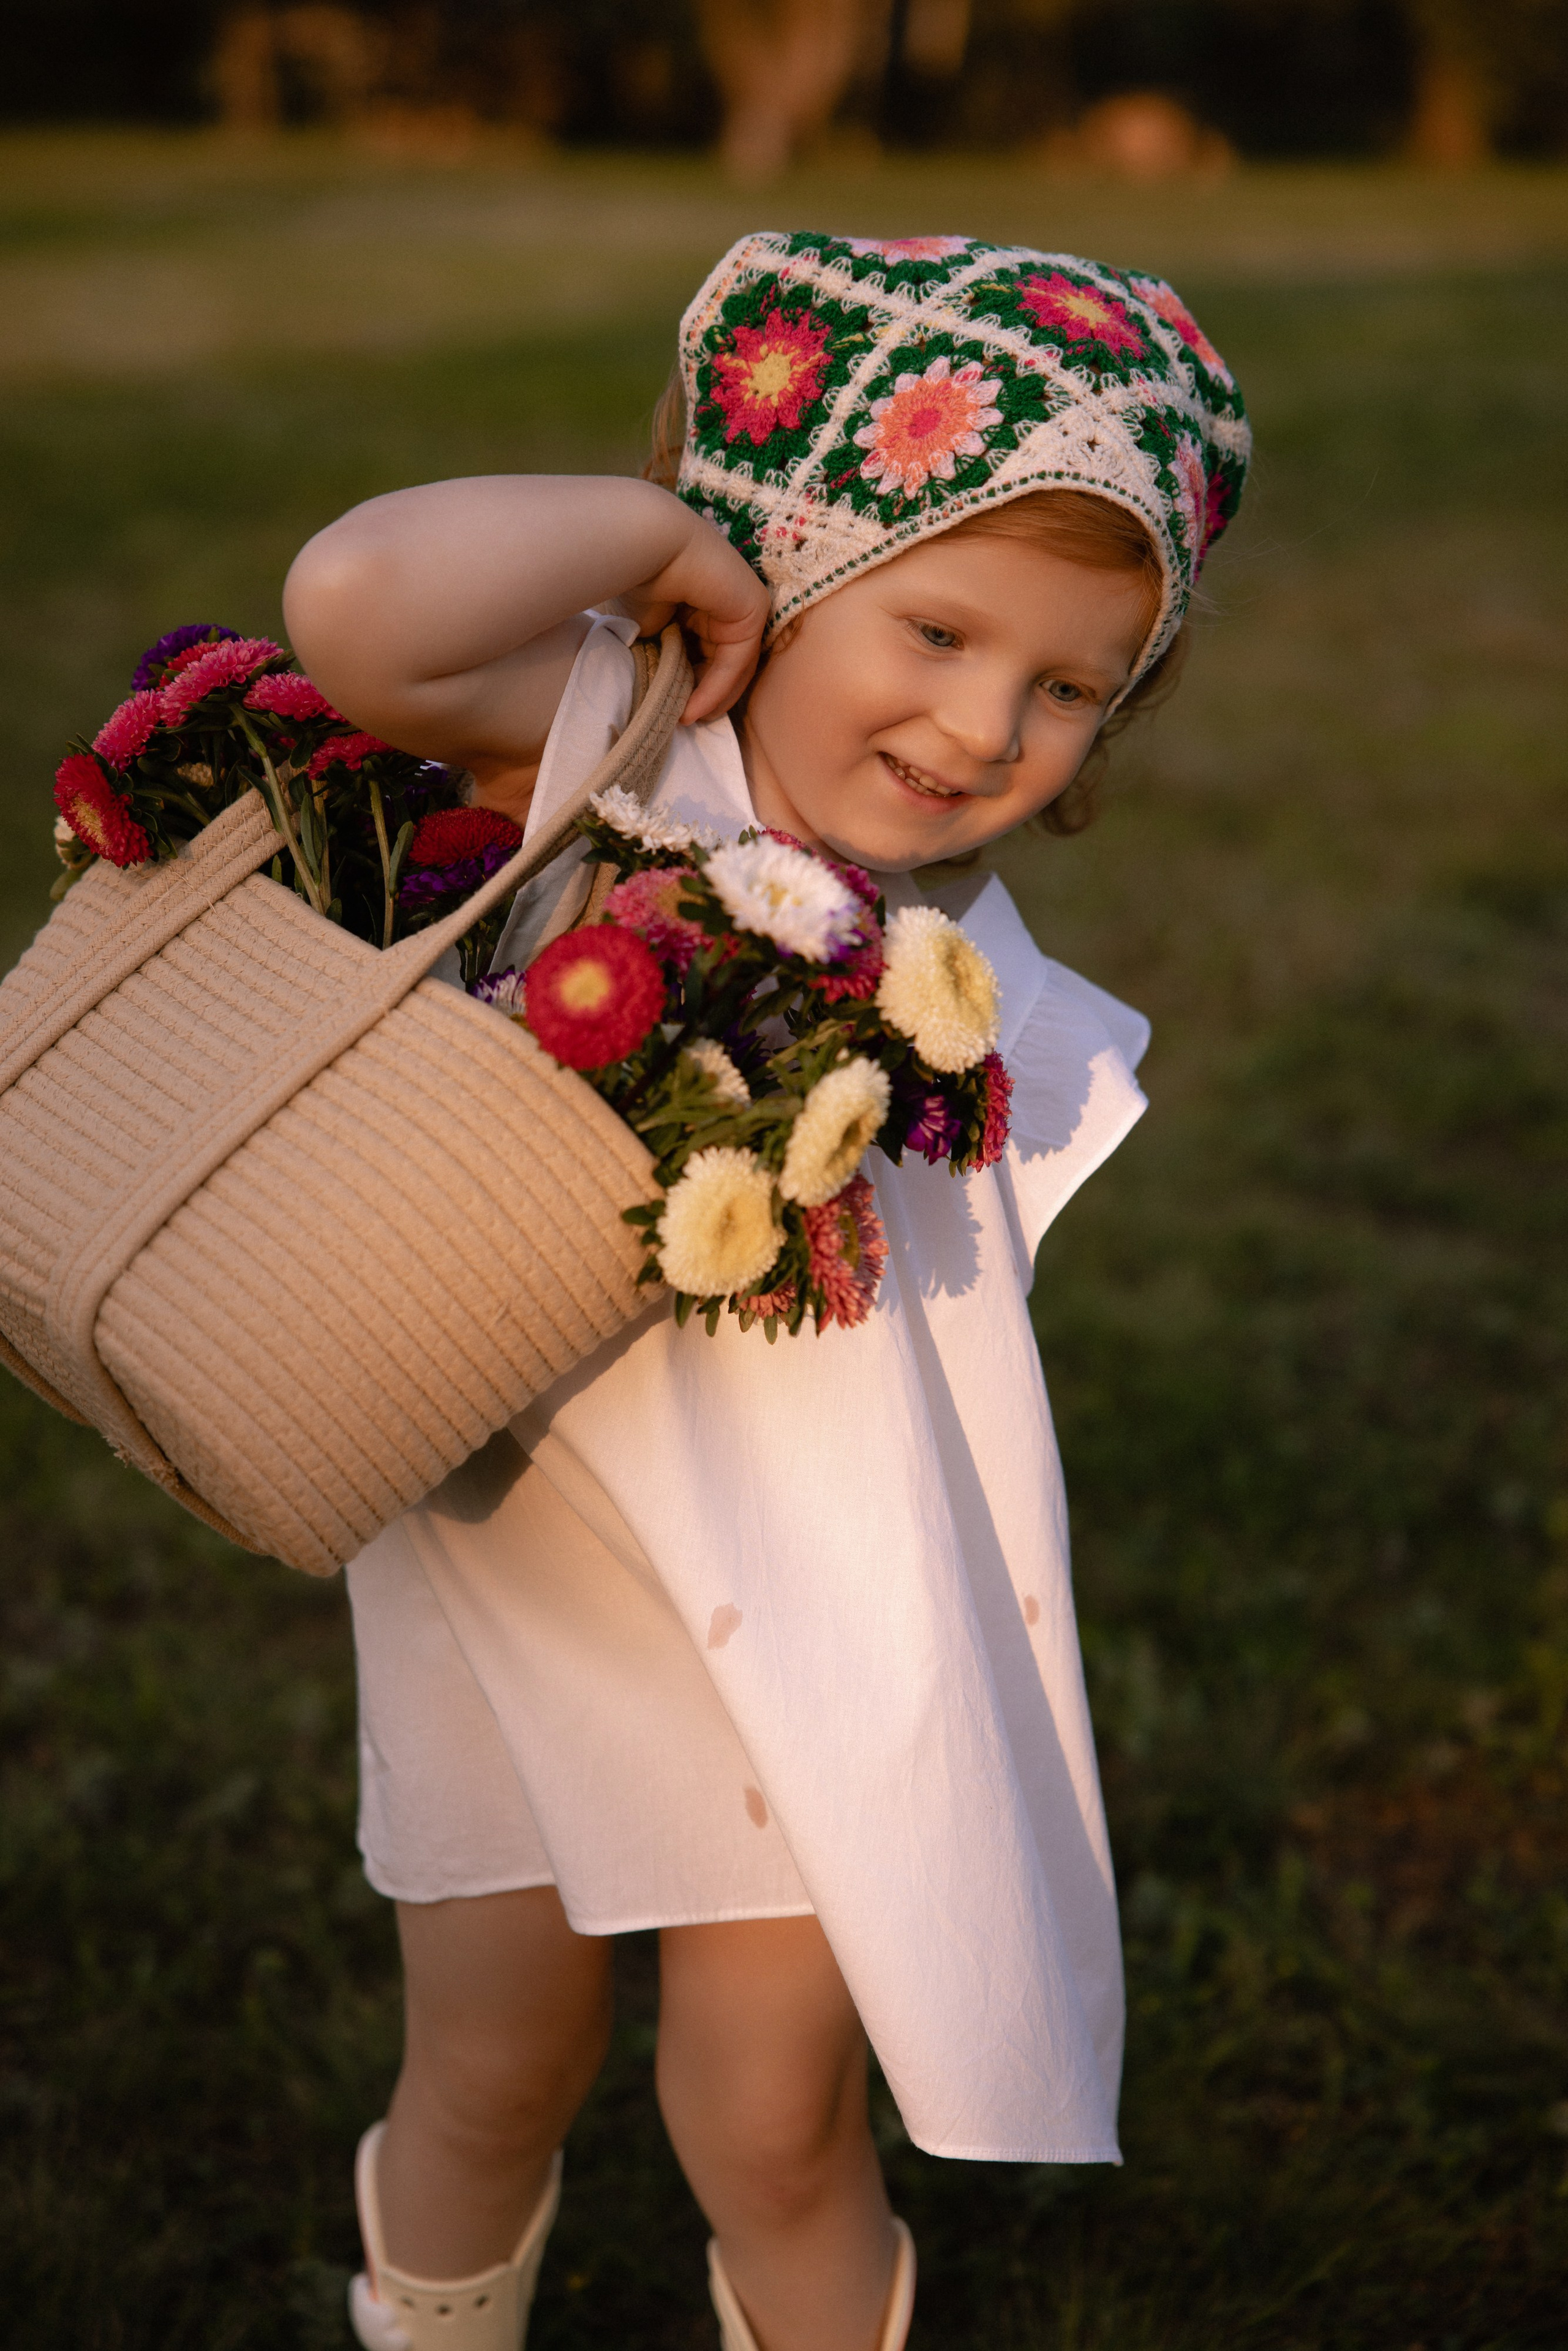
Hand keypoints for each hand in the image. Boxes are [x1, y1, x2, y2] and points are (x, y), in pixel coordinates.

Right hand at [621, 506, 771, 724]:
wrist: (640, 545)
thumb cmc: (632, 578)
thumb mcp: (649, 629)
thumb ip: (665, 654)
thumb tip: (666, 688)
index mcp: (707, 600)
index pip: (708, 652)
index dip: (690, 686)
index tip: (670, 711)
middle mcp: (730, 600)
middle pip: (725, 663)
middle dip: (702, 696)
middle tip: (680, 722)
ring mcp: (746, 603)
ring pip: (734, 668)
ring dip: (709, 700)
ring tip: (683, 721)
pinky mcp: (753, 610)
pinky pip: (736, 663)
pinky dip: (715, 690)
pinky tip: (692, 710)